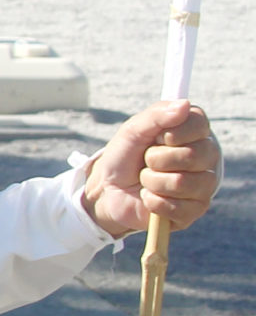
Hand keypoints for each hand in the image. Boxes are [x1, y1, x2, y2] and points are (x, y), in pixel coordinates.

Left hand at [82, 100, 221, 237]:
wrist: (108, 190)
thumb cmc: (124, 156)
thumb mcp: (133, 131)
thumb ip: (156, 116)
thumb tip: (185, 104)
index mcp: (195, 132)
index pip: (199, 124)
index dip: (171, 132)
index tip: (155, 138)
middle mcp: (206, 157)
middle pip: (192, 156)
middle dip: (156, 159)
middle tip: (147, 161)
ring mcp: (204, 185)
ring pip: (182, 183)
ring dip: (151, 181)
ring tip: (146, 179)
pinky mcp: (195, 211)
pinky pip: (176, 207)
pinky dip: (152, 201)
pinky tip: (149, 197)